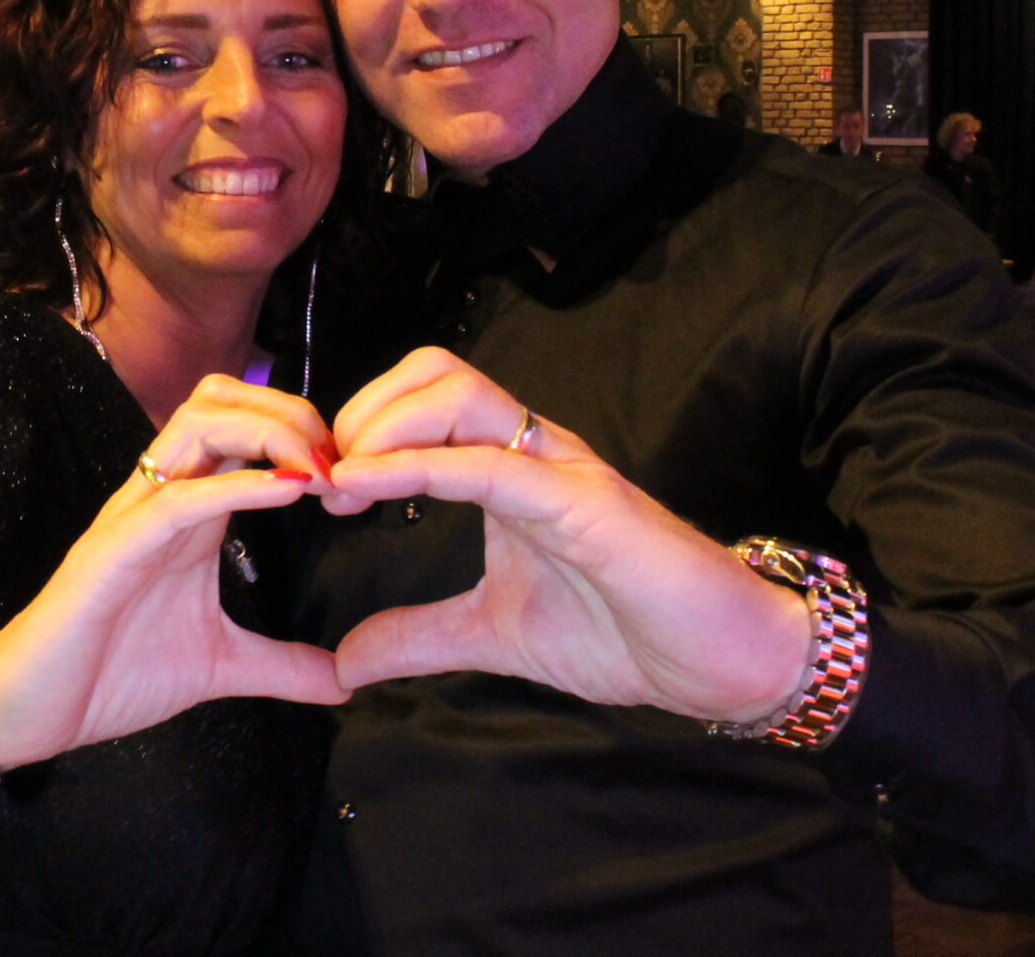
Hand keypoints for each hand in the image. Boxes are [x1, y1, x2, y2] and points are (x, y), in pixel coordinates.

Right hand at [0, 377, 346, 772]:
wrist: (36, 714)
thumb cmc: (113, 674)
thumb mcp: (221, 666)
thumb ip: (283, 665)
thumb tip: (347, 681)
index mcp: (188, 509)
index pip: (242, 425)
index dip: (302, 429)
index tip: (355, 472)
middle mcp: (161, 496)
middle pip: (221, 399)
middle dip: (289, 411)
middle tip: (340, 460)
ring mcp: (134, 517)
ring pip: (195, 423)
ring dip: (267, 432)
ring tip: (318, 471)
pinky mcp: (111, 550)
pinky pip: (175, 498)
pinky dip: (235, 485)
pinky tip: (287, 490)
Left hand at [326, 348, 812, 724]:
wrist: (718, 663)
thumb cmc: (622, 633)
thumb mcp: (493, 636)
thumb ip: (419, 638)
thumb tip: (344, 663)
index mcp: (510, 468)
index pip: (425, 399)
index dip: (360, 425)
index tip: (316, 484)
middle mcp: (533, 450)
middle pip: (435, 370)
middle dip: (363, 409)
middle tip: (325, 477)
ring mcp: (560, 468)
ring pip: (459, 392)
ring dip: (383, 425)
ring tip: (343, 483)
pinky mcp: (584, 503)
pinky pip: (491, 463)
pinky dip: (418, 466)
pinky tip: (367, 488)